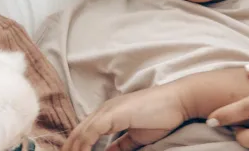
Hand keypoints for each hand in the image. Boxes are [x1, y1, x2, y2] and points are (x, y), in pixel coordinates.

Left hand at [63, 83, 188, 150]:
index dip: (76, 147)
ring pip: (81, 132)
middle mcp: (104, 110)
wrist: (179, 101)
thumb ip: (121, 145)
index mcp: (108, 114)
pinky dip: (84, 144)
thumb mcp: (136, 137)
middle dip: (70, 148)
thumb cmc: (161, 117)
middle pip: (78, 131)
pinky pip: (91, 131)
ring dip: (75, 149)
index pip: (84, 132)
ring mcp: (108, 110)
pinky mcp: (113, 114)